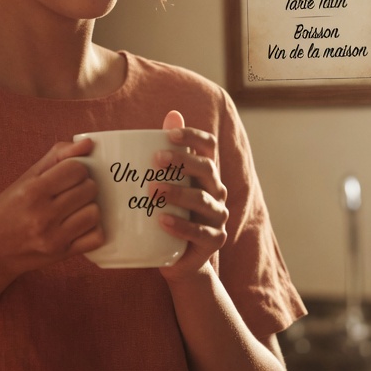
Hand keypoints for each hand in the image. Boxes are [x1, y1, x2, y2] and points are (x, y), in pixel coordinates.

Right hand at [0, 138, 103, 282]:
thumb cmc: (9, 210)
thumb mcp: (26, 178)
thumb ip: (57, 156)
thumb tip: (88, 143)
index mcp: (33, 191)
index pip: (76, 169)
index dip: (77, 169)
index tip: (68, 176)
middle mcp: (43, 215)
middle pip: (89, 189)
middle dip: (84, 187)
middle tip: (71, 193)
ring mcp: (54, 237)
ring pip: (94, 212)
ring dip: (89, 208)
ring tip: (75, 209)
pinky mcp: (62, 254)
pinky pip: (96, 237)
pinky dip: (93, 230)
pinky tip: (80, 226)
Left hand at [152, 110, 228, 282]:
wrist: (178, 257)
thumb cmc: (170, 212)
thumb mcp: (167, 182)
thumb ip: (169, 150)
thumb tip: (171, 113)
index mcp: (205, 172)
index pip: (207, 146)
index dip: (192, 136)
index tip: (170, 133)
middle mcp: (216, 190)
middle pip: (206, 168)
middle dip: (182, 161)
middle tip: (156, 159)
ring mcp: (218, 216)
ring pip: (203, 199)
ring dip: (178, 193)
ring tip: (153, 190)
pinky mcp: (214, 240)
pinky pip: (200, 232)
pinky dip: (181, 225)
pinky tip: (162, 220)